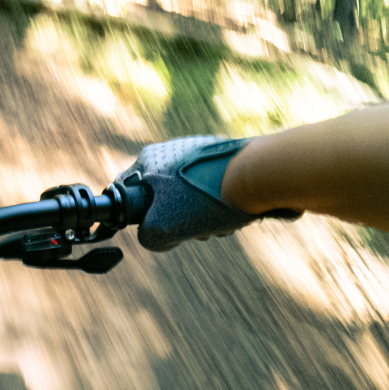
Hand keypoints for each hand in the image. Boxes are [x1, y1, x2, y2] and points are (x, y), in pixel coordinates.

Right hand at [117, 136, 298, 250]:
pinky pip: (214, 191)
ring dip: (202, 218)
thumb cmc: (205, 199)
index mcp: (149, 160)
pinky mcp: (227, 159)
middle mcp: (172, 152)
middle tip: (191, 230)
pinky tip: (235, 213)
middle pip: (163, 198)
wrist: (262, 176)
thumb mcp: (161, 229)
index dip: (134, 215)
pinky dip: (221, 206)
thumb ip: (147, 237)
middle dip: (176, 221)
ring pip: (191, 198)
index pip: (126, 190)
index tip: (149, 227)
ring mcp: (201, 154)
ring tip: (219, 224)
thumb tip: (155, 237)